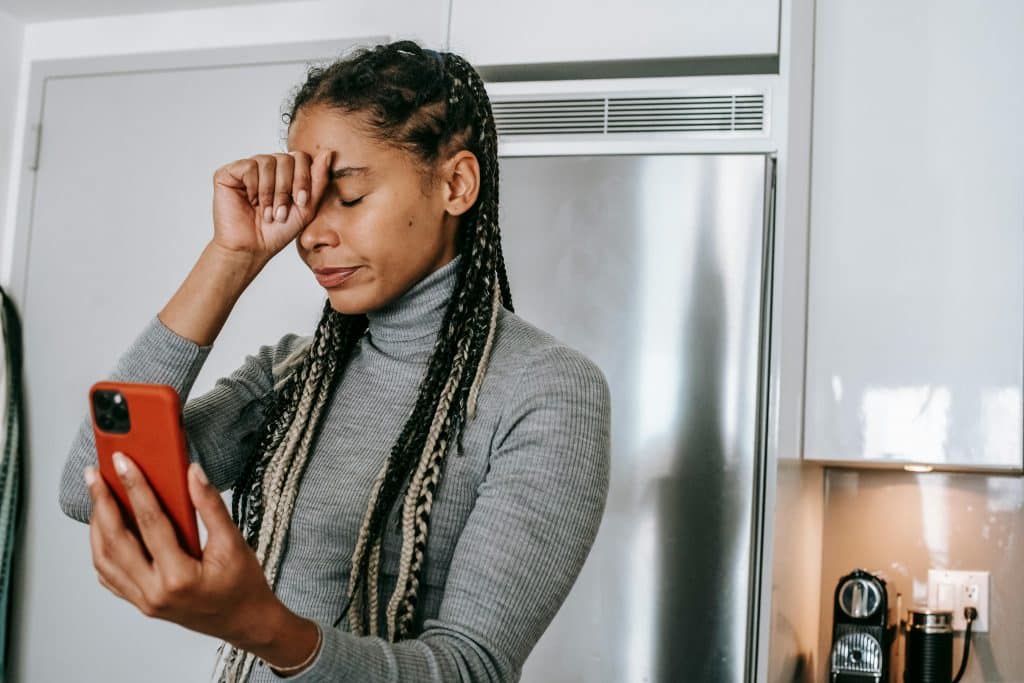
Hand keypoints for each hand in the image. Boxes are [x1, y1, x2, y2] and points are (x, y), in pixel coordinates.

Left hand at [83, 453, 284, 648]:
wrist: (244, 621)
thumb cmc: (242, 585)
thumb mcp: (233, 542)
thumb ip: (210, 506)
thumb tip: (193, 472)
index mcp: (179, 576)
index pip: (150, 523)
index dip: (135, 488)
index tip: (123, 463)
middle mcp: (154, 592)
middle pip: (116, 542)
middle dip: (102, 504)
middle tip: (94, 475)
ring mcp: (144, 601)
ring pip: (105, 560)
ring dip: (97, 526)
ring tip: (97, 497)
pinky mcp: (141, 603)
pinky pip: (110, 576)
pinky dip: (101, 550)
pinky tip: (105, 530)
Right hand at [211, 149, 333, 266]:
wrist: (253, 248)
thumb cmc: (278, 231)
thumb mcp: (306, 207)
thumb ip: (318, 181)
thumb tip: (328, 153)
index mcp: (285, 173)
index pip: (300, 158)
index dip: (303, 179)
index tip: (301, 203)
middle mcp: (267, 167)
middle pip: (286, 158)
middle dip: (286, 188)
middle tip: (281, 212)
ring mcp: (248, 168)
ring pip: (268, 161)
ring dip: (270, 192)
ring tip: (267, 212)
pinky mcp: (229, 172)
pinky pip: (249, 166)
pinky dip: (253, 187)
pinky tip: (250, 201)